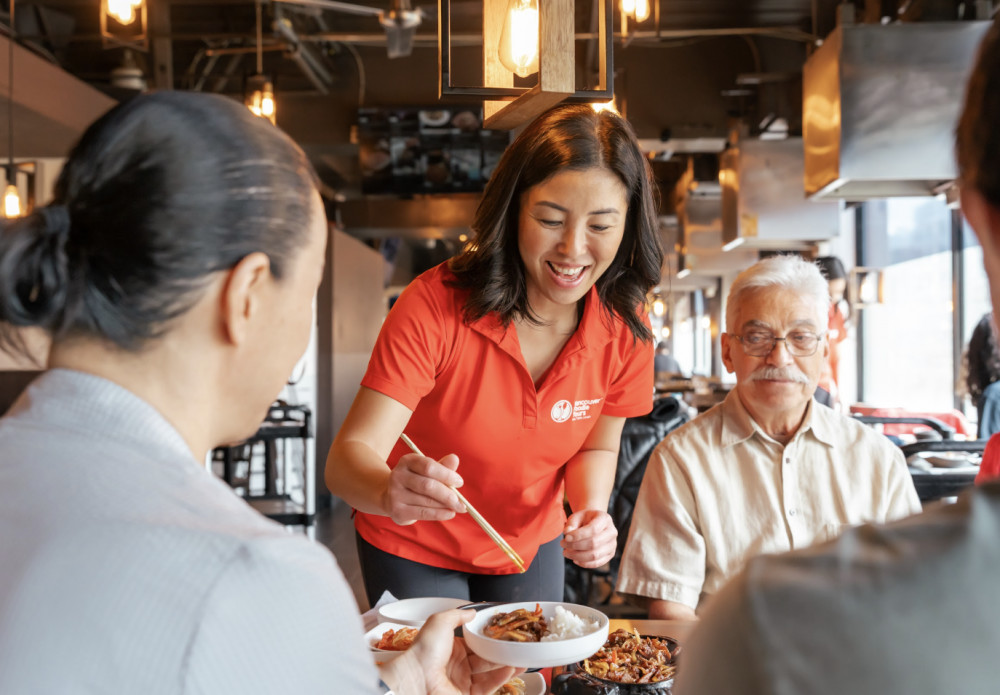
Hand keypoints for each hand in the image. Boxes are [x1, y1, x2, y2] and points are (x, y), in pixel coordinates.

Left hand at [381, 609, 520, 694]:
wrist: (416, 678)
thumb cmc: (424, 651)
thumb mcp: (439, 621)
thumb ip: (457, 615)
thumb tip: (472, 612)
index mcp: (450, 647)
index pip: (475, 642)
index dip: (489, 638)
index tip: (503, 633)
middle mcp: (457, 665)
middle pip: (485, 658)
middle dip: (501, 653)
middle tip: (517, 646)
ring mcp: (462, 681)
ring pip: (490, 673)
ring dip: (506, 665)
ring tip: (521, 658)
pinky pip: (488, 686)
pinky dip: (501, 678)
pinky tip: (511, 668)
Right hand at [383, 452, 465, 525]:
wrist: (392, 497)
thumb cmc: (417, 481)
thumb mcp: (428, 471)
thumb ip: (442, 466)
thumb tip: (454, 459)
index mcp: (407, 461)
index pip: (428, 466)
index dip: (446, 474)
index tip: (459, 482)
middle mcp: (398, 476)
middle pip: (428, 485)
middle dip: (448, 494)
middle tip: (462, 501)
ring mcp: (395, 494)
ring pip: (427, 501)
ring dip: (446, 505)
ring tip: (457, 507)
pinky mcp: (397, 510)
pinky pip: (423, 513)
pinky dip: (439, 514)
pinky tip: (450, 513)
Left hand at [561, 509, 616, 568]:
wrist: (593, 523)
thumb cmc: (584, 520)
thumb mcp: (576, 517)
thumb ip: (571, 524)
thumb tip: (567, 533)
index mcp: (605, 519)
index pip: (593, 529)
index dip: (578, 535)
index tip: (565, 537)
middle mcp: (612, 532)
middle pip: (594, 543)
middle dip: (575, 546)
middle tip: (562, 544)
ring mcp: (612, 545)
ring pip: (595, 555)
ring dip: (577, 556)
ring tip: (566, 552)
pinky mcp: (609, 555)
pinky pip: (596, 563)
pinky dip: (583, 563)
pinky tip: (574, 559)